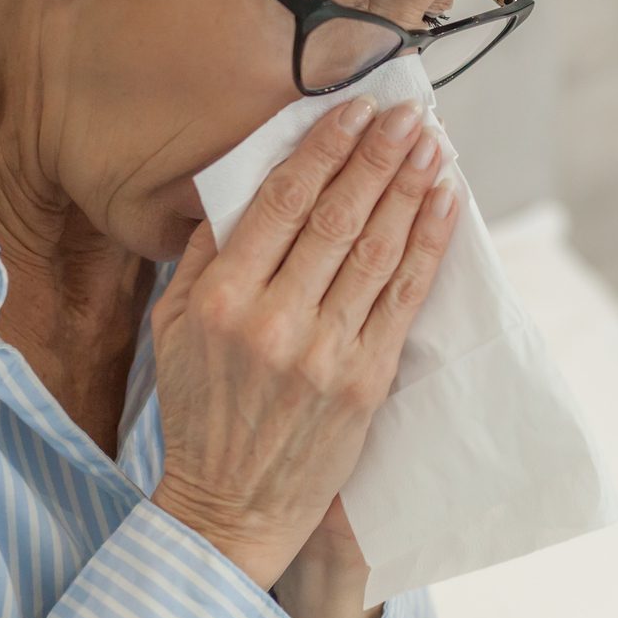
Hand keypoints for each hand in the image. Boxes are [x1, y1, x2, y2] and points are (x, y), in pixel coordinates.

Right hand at [147, 95, 460, 590]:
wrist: (231, 507)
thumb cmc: (199, 410)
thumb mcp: (174, 326)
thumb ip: (206, 253)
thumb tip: (245, 181)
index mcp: (223, 299)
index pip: (282, 202)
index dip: (324, 148)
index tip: (354, 109)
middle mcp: (276, 320)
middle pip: (339, 217)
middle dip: (378, 155)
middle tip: (408, 111)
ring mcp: (327, 352)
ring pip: (379, 249)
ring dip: (410, 187)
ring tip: (432, 141)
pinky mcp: (367, 380)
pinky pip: (405, 295)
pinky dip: (428, 241)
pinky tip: (444, 201)